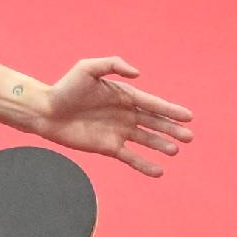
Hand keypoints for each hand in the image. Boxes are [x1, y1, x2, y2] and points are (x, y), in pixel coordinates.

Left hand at [33, 58, 190, 177]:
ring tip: (176, 150)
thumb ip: (113, 65)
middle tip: (189, 137)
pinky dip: (144, 165)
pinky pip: (130, 157)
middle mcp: (124, 114)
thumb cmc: (65, 87)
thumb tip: (138, 75)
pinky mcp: (108, 147)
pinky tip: (159, 171)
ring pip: (146, 140)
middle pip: (154, 123)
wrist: (46, 111)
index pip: (152, 104)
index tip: (188, 117)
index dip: (170, 110)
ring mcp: (117, 131)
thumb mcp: (88, 67)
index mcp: (124, 94)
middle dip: (171, 129)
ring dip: (161, 145)